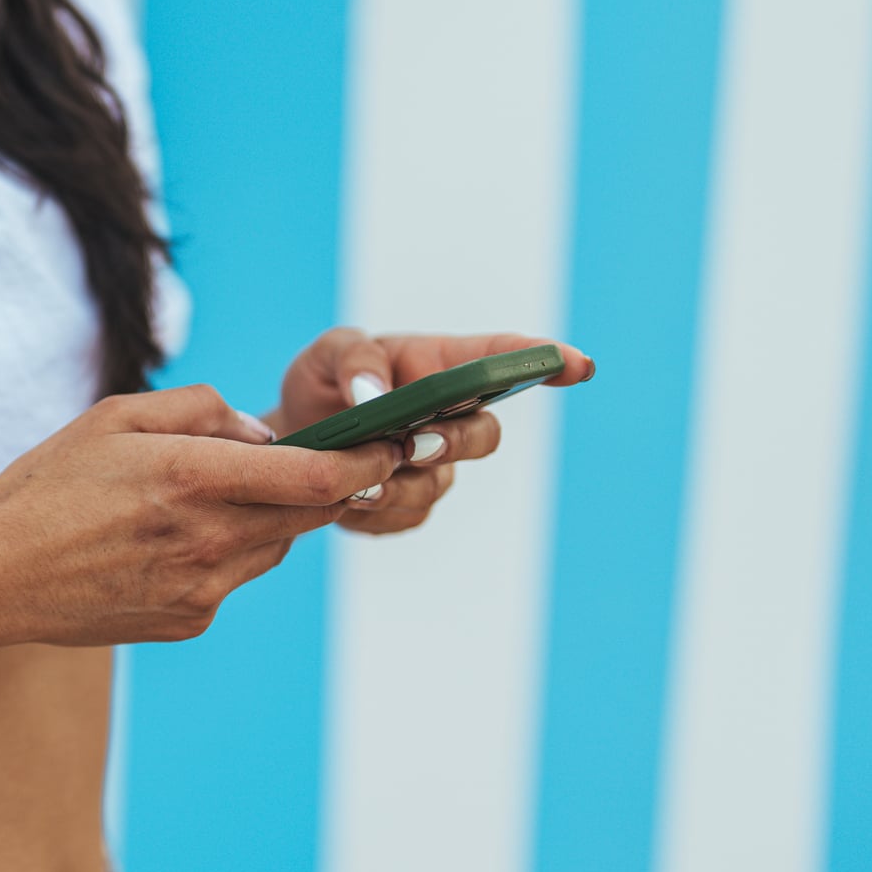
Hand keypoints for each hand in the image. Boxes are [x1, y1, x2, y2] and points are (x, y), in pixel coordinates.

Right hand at [0, 385, 402, 644]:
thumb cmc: (50, 485)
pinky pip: (234, 579)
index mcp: (193, 478)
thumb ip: (203, 410)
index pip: (318, 477)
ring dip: (270, 520)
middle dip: (327, 485)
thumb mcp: (117, 416)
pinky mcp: (189, 621)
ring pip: (274, 548)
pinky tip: (170, 542)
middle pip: (311, 515)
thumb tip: (264, 436)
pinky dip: (226, 554)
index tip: (390, 445)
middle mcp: (207, 539)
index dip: (367, 461)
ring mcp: (201, 589)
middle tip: (326, 460)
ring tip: (211, 498)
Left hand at [263, 328, 595, 536]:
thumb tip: (374, 391)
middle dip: (456, 442)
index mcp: (440, 367)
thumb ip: (352, 359)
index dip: (546, 361)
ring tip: (358, 484)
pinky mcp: (411, 506)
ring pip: (441, 483)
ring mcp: (436, 466)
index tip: (579, 365)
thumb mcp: (326, 354)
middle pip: (484, 434)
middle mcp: (450, 418)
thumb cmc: (322, 385)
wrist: (292, 442)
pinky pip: (407, 516)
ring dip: (401, 485)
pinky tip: (346, 500)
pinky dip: (374, 511)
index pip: (503, 360)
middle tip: (416, 445)